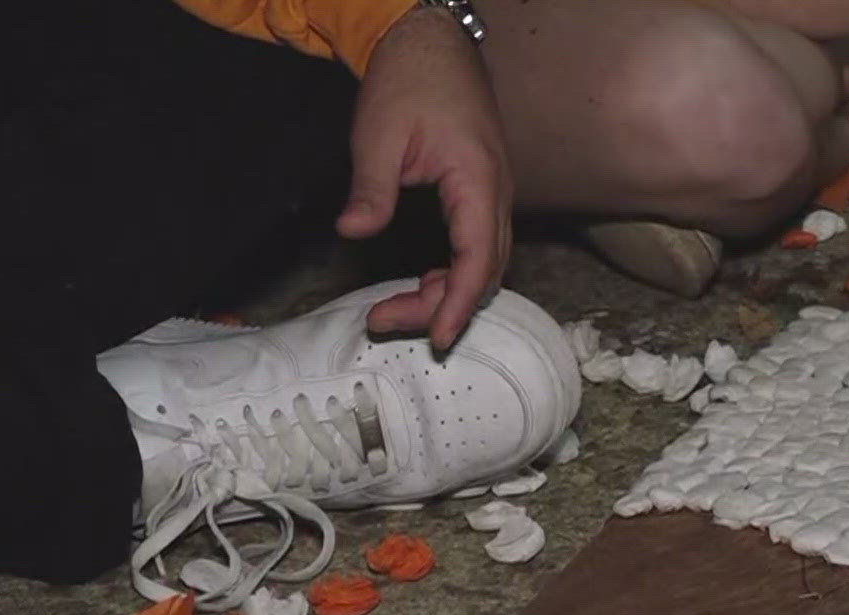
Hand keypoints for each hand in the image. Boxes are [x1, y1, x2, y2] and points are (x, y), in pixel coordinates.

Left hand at [338, 6, 512, 350]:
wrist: (430, 43)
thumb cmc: (409, 81)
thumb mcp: (378, 134)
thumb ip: (371, 189)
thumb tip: (352, 232)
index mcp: (477, 180)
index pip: (478, 258)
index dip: (459, 303)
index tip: (438, 336)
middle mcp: (496, 194)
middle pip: (485, 271)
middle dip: (442, 306)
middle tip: (384, 320)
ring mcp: (494, 194)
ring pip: (484, 262)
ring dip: (447, 292)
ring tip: (394, 307)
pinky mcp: (481, 194)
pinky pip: (478, 246)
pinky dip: (453, 272)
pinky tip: (422, 281)